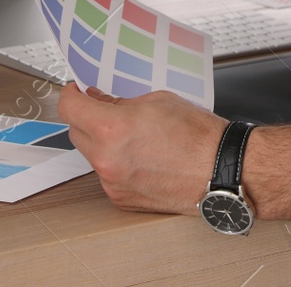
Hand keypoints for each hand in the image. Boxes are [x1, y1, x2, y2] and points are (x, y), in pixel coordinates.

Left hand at [56, 85, 225, 213]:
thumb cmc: (198, 136)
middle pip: (76, 133)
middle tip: (103, 109)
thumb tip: (102, 104)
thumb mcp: (157, 102)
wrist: (220, 169)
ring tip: (132, 135)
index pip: (70, 109)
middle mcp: (107, 159)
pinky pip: (108, 175)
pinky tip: (141, 156)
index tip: (74, 92)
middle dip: (86, 118)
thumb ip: (121, 103)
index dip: (70, 95)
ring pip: (92, 156)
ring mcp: (113, 183)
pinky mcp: (122, 199)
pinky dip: (117, 163)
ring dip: (102, 142)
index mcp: (112, 129)